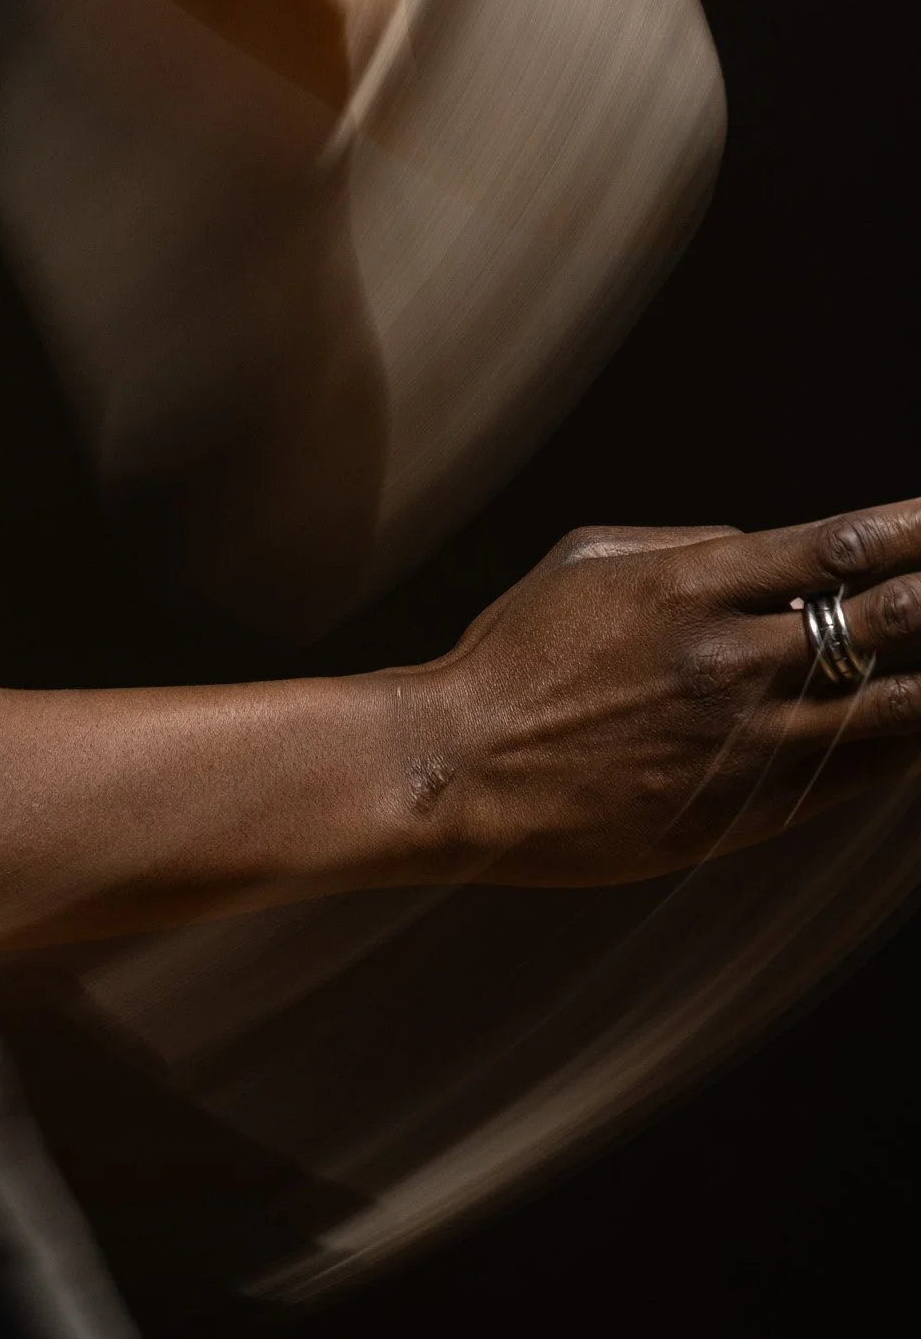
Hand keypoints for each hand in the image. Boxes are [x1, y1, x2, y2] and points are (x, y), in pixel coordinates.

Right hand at [407, 500, 920, 885]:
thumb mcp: (583, 562)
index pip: (839, 545)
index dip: (912, 529)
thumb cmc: (513, 657)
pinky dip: (905, 746)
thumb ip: (686, 544)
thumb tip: (768, 549)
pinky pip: (857, 775)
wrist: (462, 770)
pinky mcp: (749, 808)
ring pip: (894, 706)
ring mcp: (749, 739)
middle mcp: (735, 657)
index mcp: (693, 585)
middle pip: (888, 618)